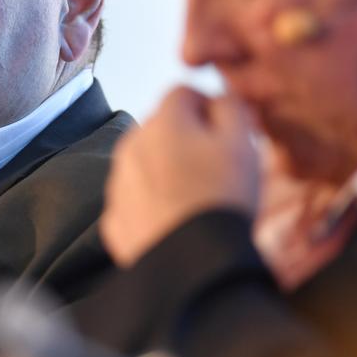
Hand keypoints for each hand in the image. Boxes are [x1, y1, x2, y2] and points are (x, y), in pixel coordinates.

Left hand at [100, 86, 260, 266]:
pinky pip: (136, 197)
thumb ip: (230, 106)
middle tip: (216, 168)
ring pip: (146, 161)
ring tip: (196, 197)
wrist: (194, 264)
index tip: (227, 132)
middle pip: (162, 127)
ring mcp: (118, 182)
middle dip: (187, 138)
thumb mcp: (242, 143)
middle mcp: (131, 145)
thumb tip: (219, 97)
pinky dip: (152, 202)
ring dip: (168, 169)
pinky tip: (176, 219)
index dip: (209, 106)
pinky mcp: (114, 218)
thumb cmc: (222, 198)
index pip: (183, 92)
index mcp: (163, 122)